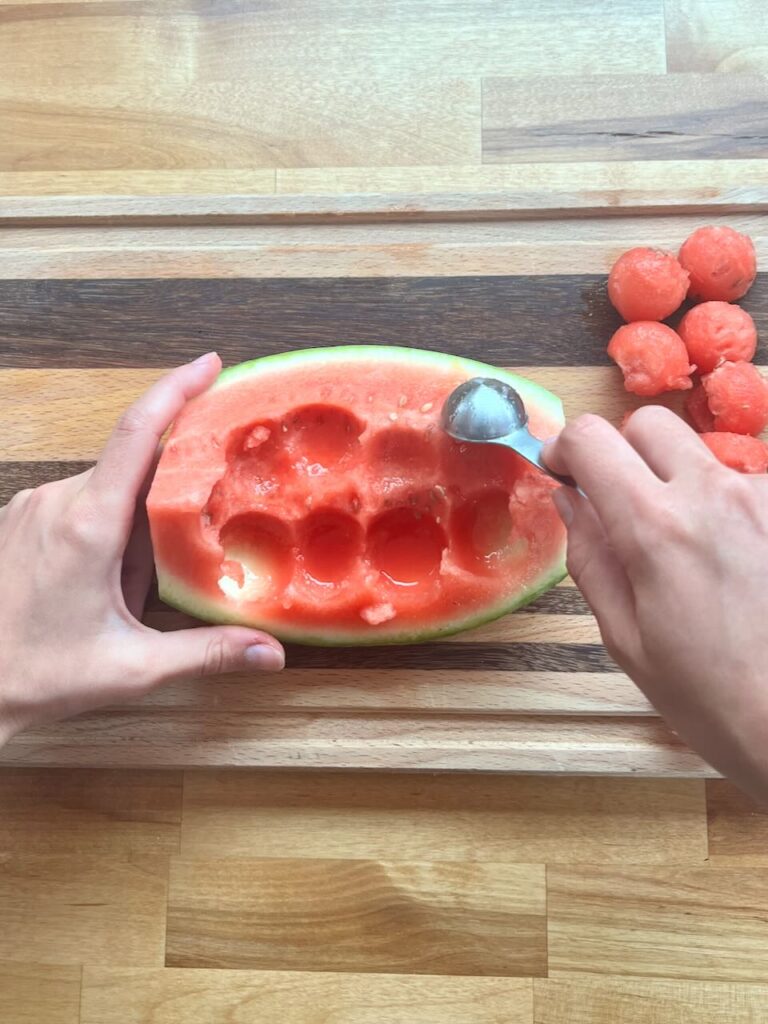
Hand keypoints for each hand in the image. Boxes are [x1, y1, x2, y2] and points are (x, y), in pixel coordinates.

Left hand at [0, 353, 283, 746]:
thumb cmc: (38, 673)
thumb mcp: (132, 667)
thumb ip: (207, 653)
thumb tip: (271, 653)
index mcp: (88, 524)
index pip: (138, 434)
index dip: (176, 390)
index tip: (209, 364)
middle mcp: (57, 501)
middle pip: (135, 472)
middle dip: (164, 514)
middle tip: (165, 572)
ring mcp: (34, 506)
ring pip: (108, 492)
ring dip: (132, 533)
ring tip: (120, 598)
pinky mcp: (22, 518)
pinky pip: (80, 505)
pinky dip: (105, 534)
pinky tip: (96, 587)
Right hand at [545, 407, 767, 801]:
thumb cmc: (710, 697)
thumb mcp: (625, 638)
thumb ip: (590, 557)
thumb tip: (569, 499)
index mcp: (656, 528)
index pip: (591, 438)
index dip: (566, 450)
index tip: (563, 473)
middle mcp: (714, 495)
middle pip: (650, 424)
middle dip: (623, 451)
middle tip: (619, 501)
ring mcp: (763, 499)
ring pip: (702, 457)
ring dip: (681, 485)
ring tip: (690, 552)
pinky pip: (744, 487)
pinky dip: (725, 509)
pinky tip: (732, 563)